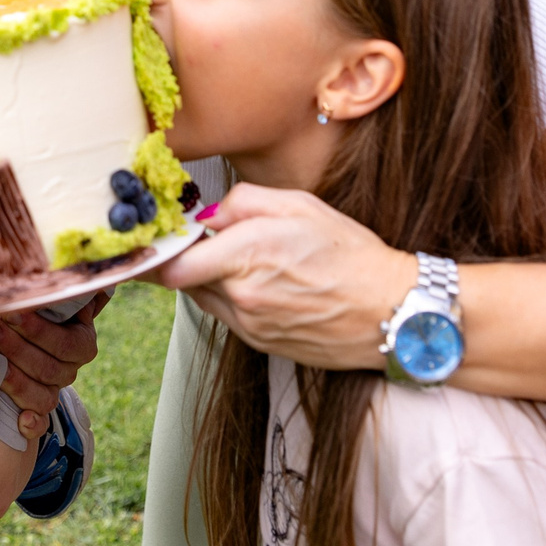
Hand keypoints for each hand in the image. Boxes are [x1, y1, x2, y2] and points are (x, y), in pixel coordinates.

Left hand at [0, 292, 104, 439]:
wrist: (1, 322)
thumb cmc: (21, 302)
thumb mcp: (39, 289)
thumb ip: (55, 285)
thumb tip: (72, 272)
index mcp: (80, 339)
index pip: (67, 343)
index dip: (40, 331)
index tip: (14, 313)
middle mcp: (70, 367)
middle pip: (51, 369)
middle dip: (18, 349)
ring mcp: (53, 389)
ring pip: (42, 395)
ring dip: (15, 380)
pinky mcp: (35, 408)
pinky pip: (39, 423)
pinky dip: (31, 424)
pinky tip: (20, 420)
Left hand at [147, 183, 415, 372]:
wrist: (389, 311)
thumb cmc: (350, 254)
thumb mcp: (299, 206)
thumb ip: (244, 202)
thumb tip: (207, 213)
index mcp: (249, 253)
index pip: (173, 264)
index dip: (160, 250)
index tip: (156, 237)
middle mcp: (242, 294)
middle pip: (182, 280)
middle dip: (183, 258)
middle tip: (193, 239)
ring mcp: (250, 323)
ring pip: (201, 298)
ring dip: (205, 278)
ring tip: (237, 259)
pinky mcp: (260, 342)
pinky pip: (225, 316)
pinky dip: (228, 297)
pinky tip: (256, 283)